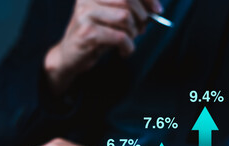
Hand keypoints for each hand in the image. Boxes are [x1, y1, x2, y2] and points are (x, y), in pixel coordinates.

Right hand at [45, 0, 162, 93]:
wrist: (70, 56)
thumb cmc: (95, 36)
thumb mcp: (112, 18)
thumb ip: (130, 10)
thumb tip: (155, 10)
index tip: (157, 10)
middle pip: (127, 0)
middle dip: (141, 17)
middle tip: (141, 30)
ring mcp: (85, 14)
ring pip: (124, 17)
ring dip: (133, 33)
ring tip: (128, 41)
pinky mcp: (87, 33)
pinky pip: (120, 37)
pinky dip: (128, 47)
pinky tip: (124, 51)